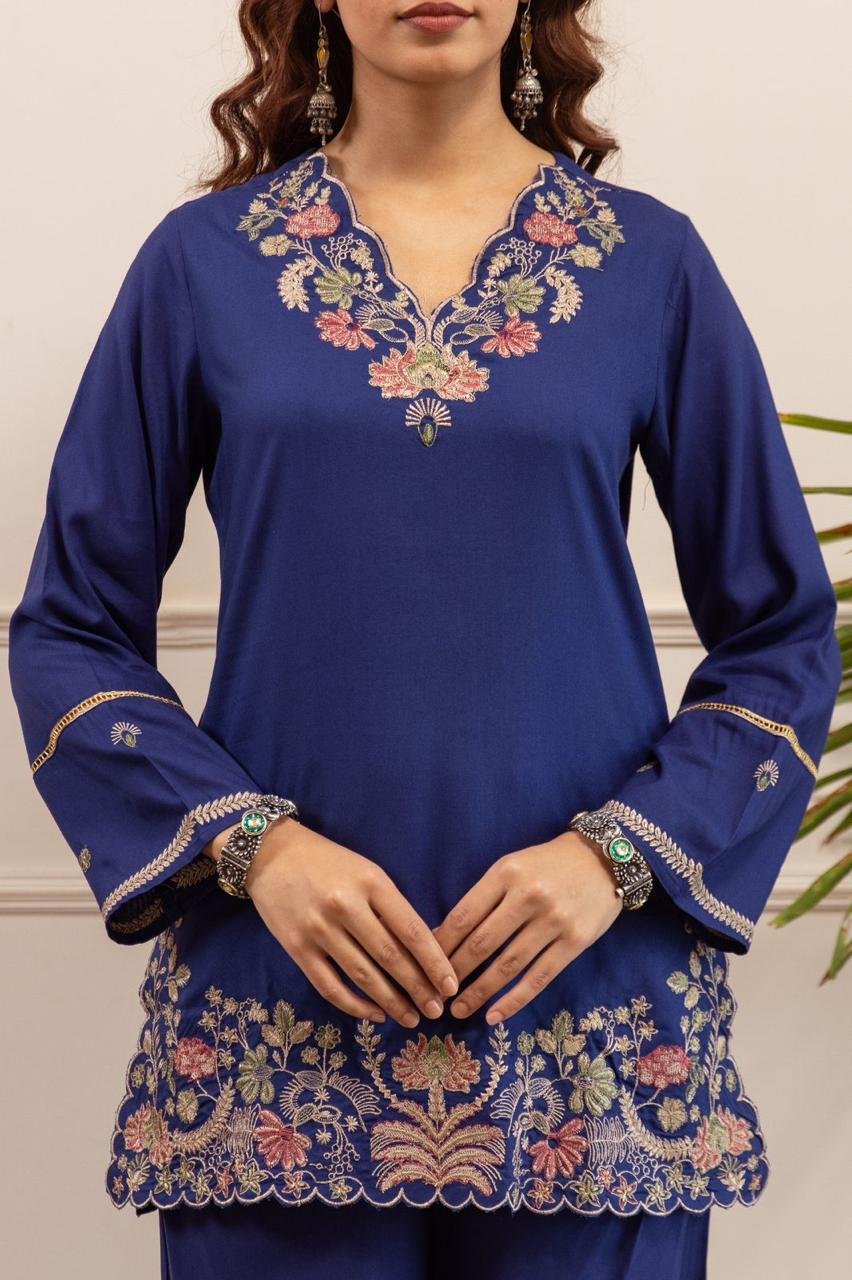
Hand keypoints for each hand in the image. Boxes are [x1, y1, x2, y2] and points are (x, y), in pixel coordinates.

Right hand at [230, 819, 459, 1027]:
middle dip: (418, 989)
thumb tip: (421, 952)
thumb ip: (390, 907)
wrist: (271, 854)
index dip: (434, 962)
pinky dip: (354, 1005)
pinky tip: (374, 1014)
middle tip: (436, 1011)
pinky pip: (330, 986)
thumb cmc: (328, 862)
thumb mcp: (367, 871)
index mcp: (371, 882)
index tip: (451, 986)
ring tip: (411, 1018)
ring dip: (391, 1002)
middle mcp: (346, 906)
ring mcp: (318, 929)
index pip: (411, 929)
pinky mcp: (296, 948)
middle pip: (390, 957)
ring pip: (363, 976)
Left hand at [431, 831, 623, 1025]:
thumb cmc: (548, 864)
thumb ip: (483, 897)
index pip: (464, 916)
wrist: (604, 859)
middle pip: (482, 943)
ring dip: (479, 992)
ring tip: (459, 1009)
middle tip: (436, 995)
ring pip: (508, 965)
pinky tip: (495, 1015)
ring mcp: (553, 921)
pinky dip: (514, 1000)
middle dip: (455, 973)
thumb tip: (445, 935)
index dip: (441, 945)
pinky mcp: (575, 942)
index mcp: (506, 873)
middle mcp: (528, 897)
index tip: (424, 965)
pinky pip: (539, 977)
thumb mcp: (512, 867)